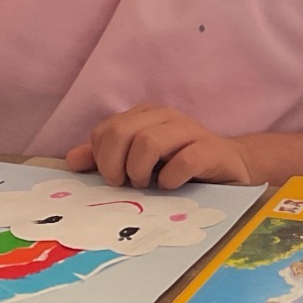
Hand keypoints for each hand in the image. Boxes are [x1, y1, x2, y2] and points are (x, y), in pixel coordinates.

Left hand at [67, 105, 253, 188]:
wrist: (230, 167)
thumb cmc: (180, 165)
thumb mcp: (140, 160)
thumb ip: (107, 158)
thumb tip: (72, 160)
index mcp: (145, 116)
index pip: (106, 130)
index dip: (101, 156)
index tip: (112, 176)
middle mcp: (166, 118)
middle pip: (122, 132)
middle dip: (115, 163)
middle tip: (123, 183)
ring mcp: (190, 132)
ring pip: (149, 142)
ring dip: (140, 170)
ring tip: (147, 184)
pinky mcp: (211, 151)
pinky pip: (184, 160)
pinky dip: (171, 178)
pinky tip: (171, 186)